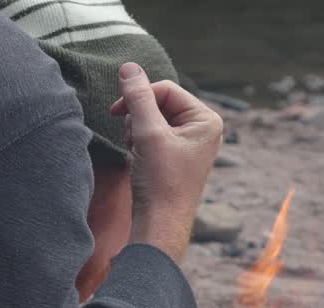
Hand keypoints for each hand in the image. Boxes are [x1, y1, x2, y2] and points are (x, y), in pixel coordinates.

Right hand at [110, 62, 222, 262]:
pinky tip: (139, 162)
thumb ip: (137, 97)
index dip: (139, 98)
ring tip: (139, 155)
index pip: (165, 89)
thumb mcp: (147, 133)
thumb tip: (129, 67)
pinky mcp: (175, 155)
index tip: (116, 111)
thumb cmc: (160, 182)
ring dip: (136, 133)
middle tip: (136, 142)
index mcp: (206, 120)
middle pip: (158, 103)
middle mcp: (202, 129)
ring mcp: (189, 143)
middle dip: (139, 120)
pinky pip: (151, 135)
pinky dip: (139, 144)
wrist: (159, 223)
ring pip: (151, 119)